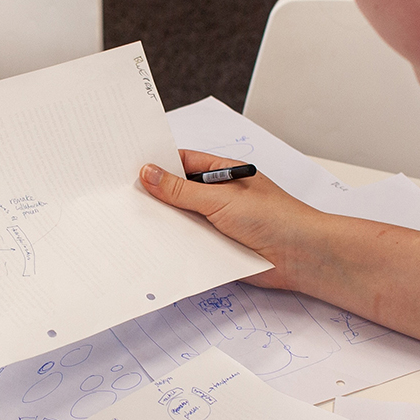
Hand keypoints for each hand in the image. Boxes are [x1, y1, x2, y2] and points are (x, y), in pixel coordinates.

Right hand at [141, 151, 328, 291]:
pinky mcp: (217, 249)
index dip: (155, 165)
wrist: (301, 256)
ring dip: (163, 224)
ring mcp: (217, 223)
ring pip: (181, 221)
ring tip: (126, 224)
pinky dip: (174, 247)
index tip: (126, 168)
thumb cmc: (273, 218)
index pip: (180, 163)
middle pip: (177, 194)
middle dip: (154, 198)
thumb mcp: (221, 199)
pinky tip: (150, 248)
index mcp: (221, 174)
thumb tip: (148, 173)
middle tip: (119, 199)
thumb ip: (181, 190)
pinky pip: (189, 246)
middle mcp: (217, 197)